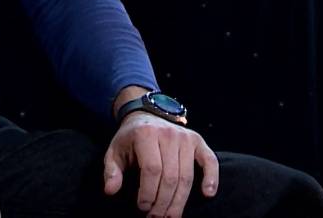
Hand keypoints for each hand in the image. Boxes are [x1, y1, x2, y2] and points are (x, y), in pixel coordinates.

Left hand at [102, 113, 219, 216]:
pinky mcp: (198, 141)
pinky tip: (208, 194)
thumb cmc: (130, 139)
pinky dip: (211, 178)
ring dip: (179, 201)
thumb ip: (111, 171)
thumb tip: (110, 190)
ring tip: (171, 216)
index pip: (151, 169)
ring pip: (187, 176)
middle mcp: (169, 134)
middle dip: (163, 202)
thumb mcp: (114, 152)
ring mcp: (186, 137)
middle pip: (171, 176)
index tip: (142, 208)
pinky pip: (209, 161)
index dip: (148, 193)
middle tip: (156, 217)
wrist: (146, 115)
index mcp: (146, 135)